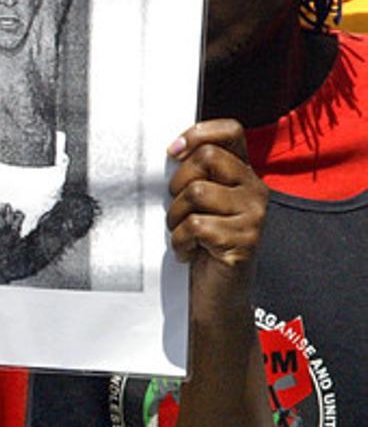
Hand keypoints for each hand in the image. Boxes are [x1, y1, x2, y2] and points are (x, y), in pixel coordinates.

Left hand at [166, 120, 267, 318]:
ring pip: (196, 192)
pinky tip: (189, 253)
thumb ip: (194, 175)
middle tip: (178, 211)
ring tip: (184, 235)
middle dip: (178, 184)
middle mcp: (255, 189)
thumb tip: (171, 151)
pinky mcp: (244, 240)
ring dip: (176, 217)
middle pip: (206, 158)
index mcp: (243, 174)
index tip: (173, 152)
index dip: (198, 133)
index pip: (230, 131)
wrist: (217, 295)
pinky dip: (181, 242)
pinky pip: (195, 225)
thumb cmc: (201, 245)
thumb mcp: (198, 203)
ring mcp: (254, 215)